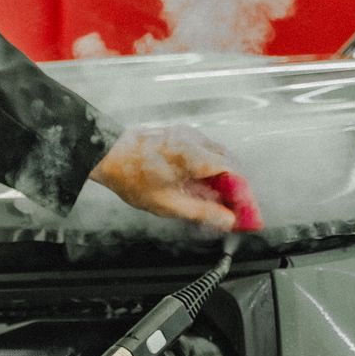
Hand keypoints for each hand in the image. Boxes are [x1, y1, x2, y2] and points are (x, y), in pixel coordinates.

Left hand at [89, 126, 238, 230]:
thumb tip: (227, 220)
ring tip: (217, 204)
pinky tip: (202, 189)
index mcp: (194, 155)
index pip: (234, 173)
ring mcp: (188, 135)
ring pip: (219, 158)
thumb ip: (202, 212)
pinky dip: (210, 171)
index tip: (247, 214)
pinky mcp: (181, 136)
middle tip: (234, 212)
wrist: (107, 155)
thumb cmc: (132, 176)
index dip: (243, 196)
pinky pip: (206, 153)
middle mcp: (195, 140)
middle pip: (230, 164)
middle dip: (235, 190)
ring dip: (223, 181)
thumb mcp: (169, 204)